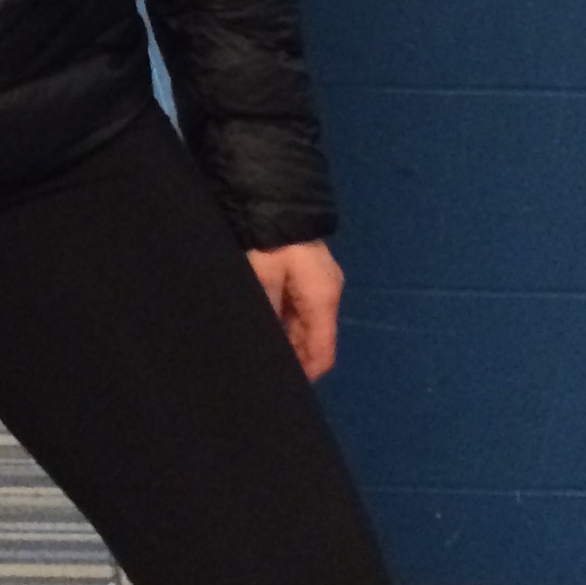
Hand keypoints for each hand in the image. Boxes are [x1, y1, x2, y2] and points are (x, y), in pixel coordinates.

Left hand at [248, 239, 341, 378]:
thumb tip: (265, 348)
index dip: (305, 376)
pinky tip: (262, 327)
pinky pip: (297, 309)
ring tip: (259, 353)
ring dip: (285, 340)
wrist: (271, 197)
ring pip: (303, 327)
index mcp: (322, 301)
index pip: (322, 355)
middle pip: (313, 342)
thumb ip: (267, 317)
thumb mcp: (261, 281)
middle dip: (292, 360)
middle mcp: (326, 296)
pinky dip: (283, 322)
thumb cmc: (268, 242)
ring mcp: (317, 284)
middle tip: (263, 373)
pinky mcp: (305, 275)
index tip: (280, 388)